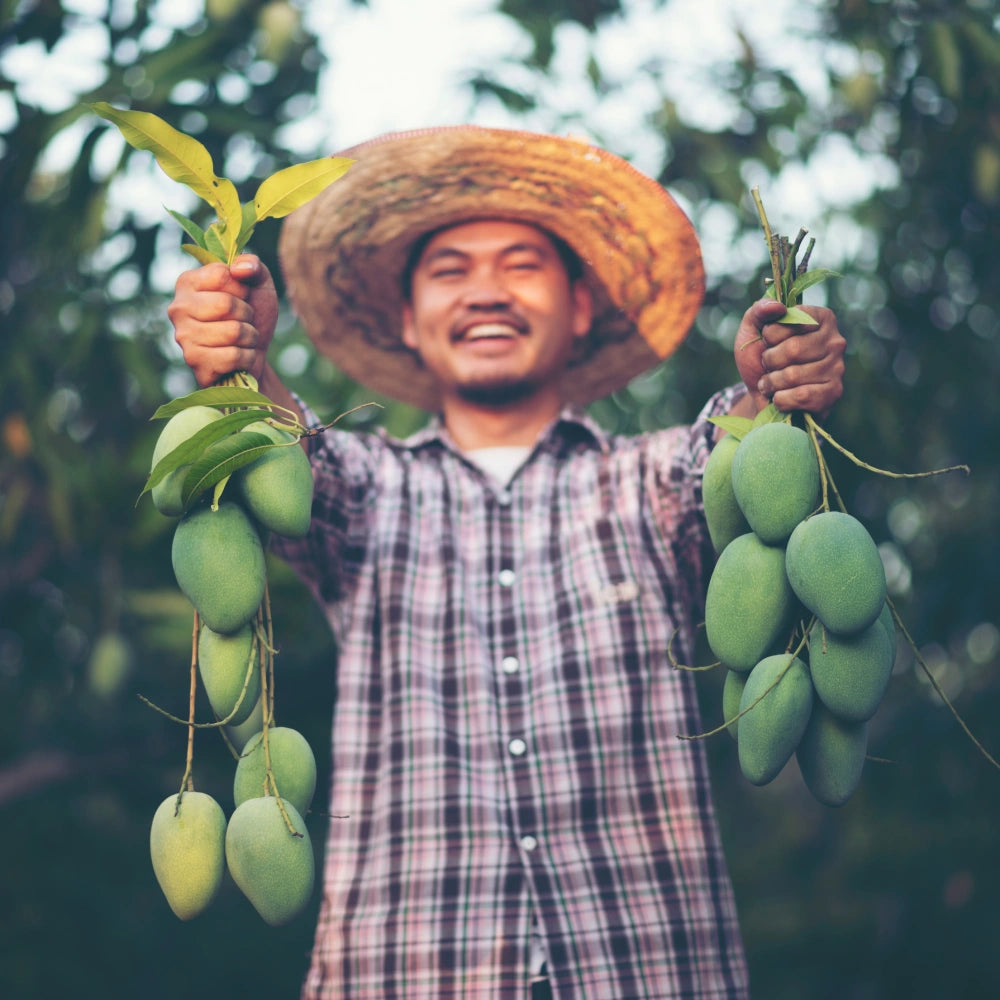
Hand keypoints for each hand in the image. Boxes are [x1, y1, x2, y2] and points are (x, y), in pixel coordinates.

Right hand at [167, 254, 278, 387]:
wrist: (255, 355)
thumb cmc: (253, 315)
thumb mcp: (259, 284)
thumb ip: (253, 265)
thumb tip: (239, 268)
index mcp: (188, 282)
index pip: (222, 275)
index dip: (242, 288)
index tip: (241, 296)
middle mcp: (178, 307)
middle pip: (226, 304)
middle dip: (247, 314)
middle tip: (243, 320)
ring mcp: (183, 336)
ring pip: (233, 332)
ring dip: (249, 337)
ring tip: (242, 339)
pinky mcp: (195, 362)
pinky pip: (234, 356)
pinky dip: (247, 357)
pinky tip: (238, 358)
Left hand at [733, 298, 845, 418]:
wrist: (760, 394)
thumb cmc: (759, 357)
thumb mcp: (752, 330)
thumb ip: (759, 311)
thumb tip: (778, 307)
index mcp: (821, 318)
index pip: (791, 319)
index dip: (770, 334)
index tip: (768, 341)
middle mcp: (835, 340)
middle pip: (793, 349)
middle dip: (769, 360)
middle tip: (768, 365)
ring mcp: (837, 368)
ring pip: (794, 375)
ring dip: (771, 382)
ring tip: (770, 382)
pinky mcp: (833, 393)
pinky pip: (802, 396)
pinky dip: (781, 399)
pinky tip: (779, 397)